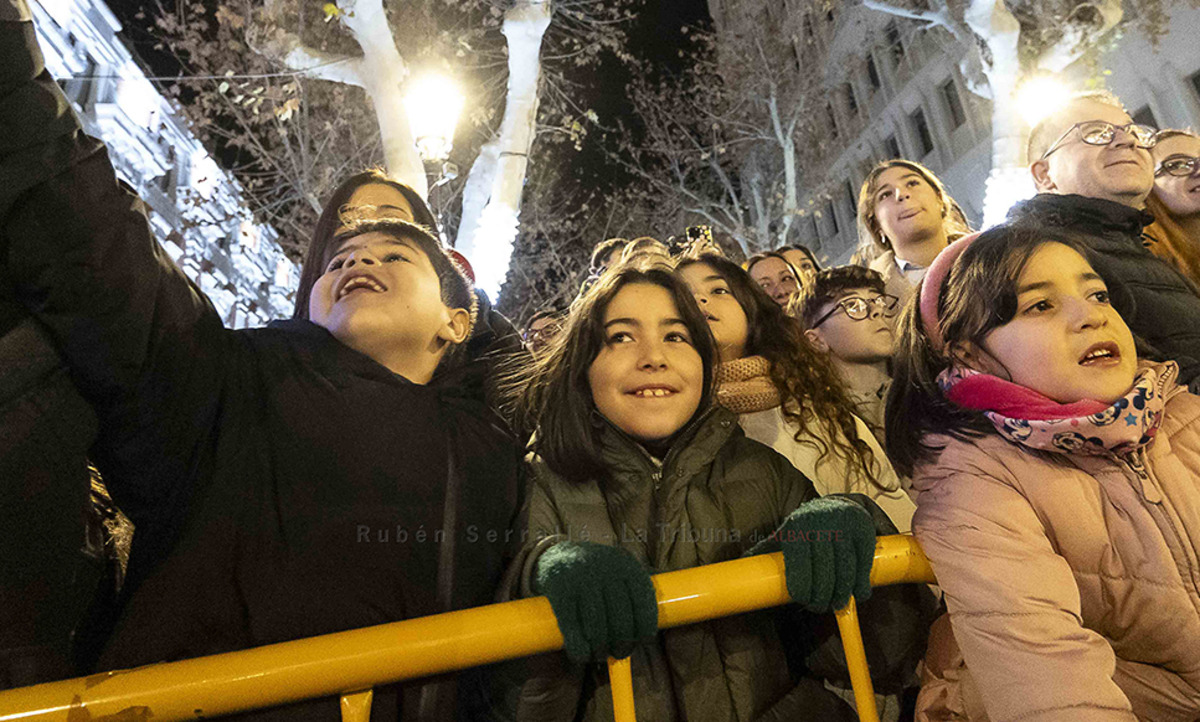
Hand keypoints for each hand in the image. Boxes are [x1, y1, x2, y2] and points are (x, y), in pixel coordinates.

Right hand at [534, 541, 657, 662]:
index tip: (642, 642)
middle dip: (623, 645)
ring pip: (598, 629)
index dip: (645, 630)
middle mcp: (607, 570)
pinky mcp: (560, 590)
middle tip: (619, 652)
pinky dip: (579, 649)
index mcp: (627, 565)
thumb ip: (635, 592)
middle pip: (622, 621)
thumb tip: (650, 632)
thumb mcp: (620, 569)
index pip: (645, 605)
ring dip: (600, 650)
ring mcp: (582, 579)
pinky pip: (572, 628)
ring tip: (599, 653)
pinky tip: (581, 654)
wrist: (556, 554)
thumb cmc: (596, 572)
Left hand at [757, 497, 875, 611]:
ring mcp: (844, 526)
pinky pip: (863, 564)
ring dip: (842, 594)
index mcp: (796, 528)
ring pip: (845, 571)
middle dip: (823, 597)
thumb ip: (764, 550)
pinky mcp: (863, 530)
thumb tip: (741, 563)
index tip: (804, 601)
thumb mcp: (783, 535)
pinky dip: (861, 584)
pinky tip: (857, 594)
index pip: (799, 567)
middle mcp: (820, 524)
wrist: (836, 506)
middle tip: (821, 606)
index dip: (803, 590)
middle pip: (824, 573)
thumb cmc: (805, 529)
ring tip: (837, 604)